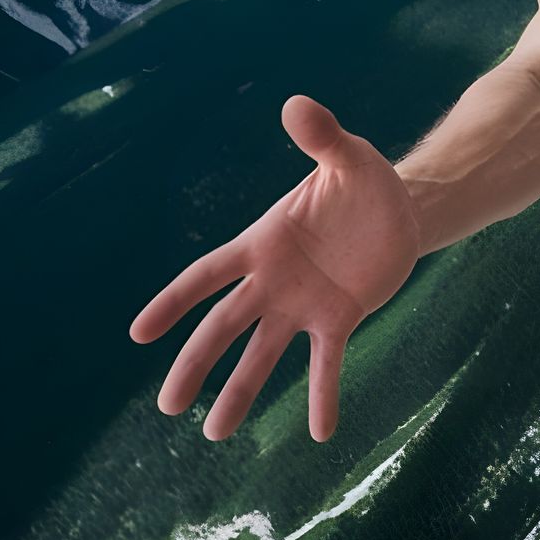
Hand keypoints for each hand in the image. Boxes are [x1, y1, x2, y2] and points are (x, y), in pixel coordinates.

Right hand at [130, 95, 421, 441]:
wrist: (401, 208)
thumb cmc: (362, 180)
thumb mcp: (347, 156)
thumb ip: (322, 137)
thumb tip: (297, 104)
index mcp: (264, 242)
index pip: (209, 274)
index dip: (174, 301)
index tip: (138, 332)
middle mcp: (274, 281)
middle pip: (225, 326)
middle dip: (195, 364)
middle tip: (168, 407)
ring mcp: (303, 305)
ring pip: (263, 354)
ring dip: (240, 392)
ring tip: (216, 435)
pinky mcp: (339, 320)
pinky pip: (325, 365)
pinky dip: (321, 397)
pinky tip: (319, 433)